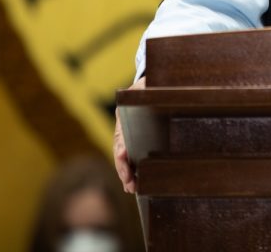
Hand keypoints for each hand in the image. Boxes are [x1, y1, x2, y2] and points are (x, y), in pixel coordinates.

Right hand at [113, 76, 145, 193]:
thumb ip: (145, 89)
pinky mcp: (133, 139)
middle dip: (123, 168)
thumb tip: (144, 89)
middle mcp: (123, 126)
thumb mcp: (148, 84)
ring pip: (123, 157)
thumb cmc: (150, 84)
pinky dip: (130, 169)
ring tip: (131, 188)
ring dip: (126, 173)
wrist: (149, 83)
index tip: (123, 157)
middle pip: (120, 150)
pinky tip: (133, 183)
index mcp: (125, 114)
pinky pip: (129, 157)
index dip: (122, 147)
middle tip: (130, 184)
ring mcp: (126, 133)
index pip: (121, 134)